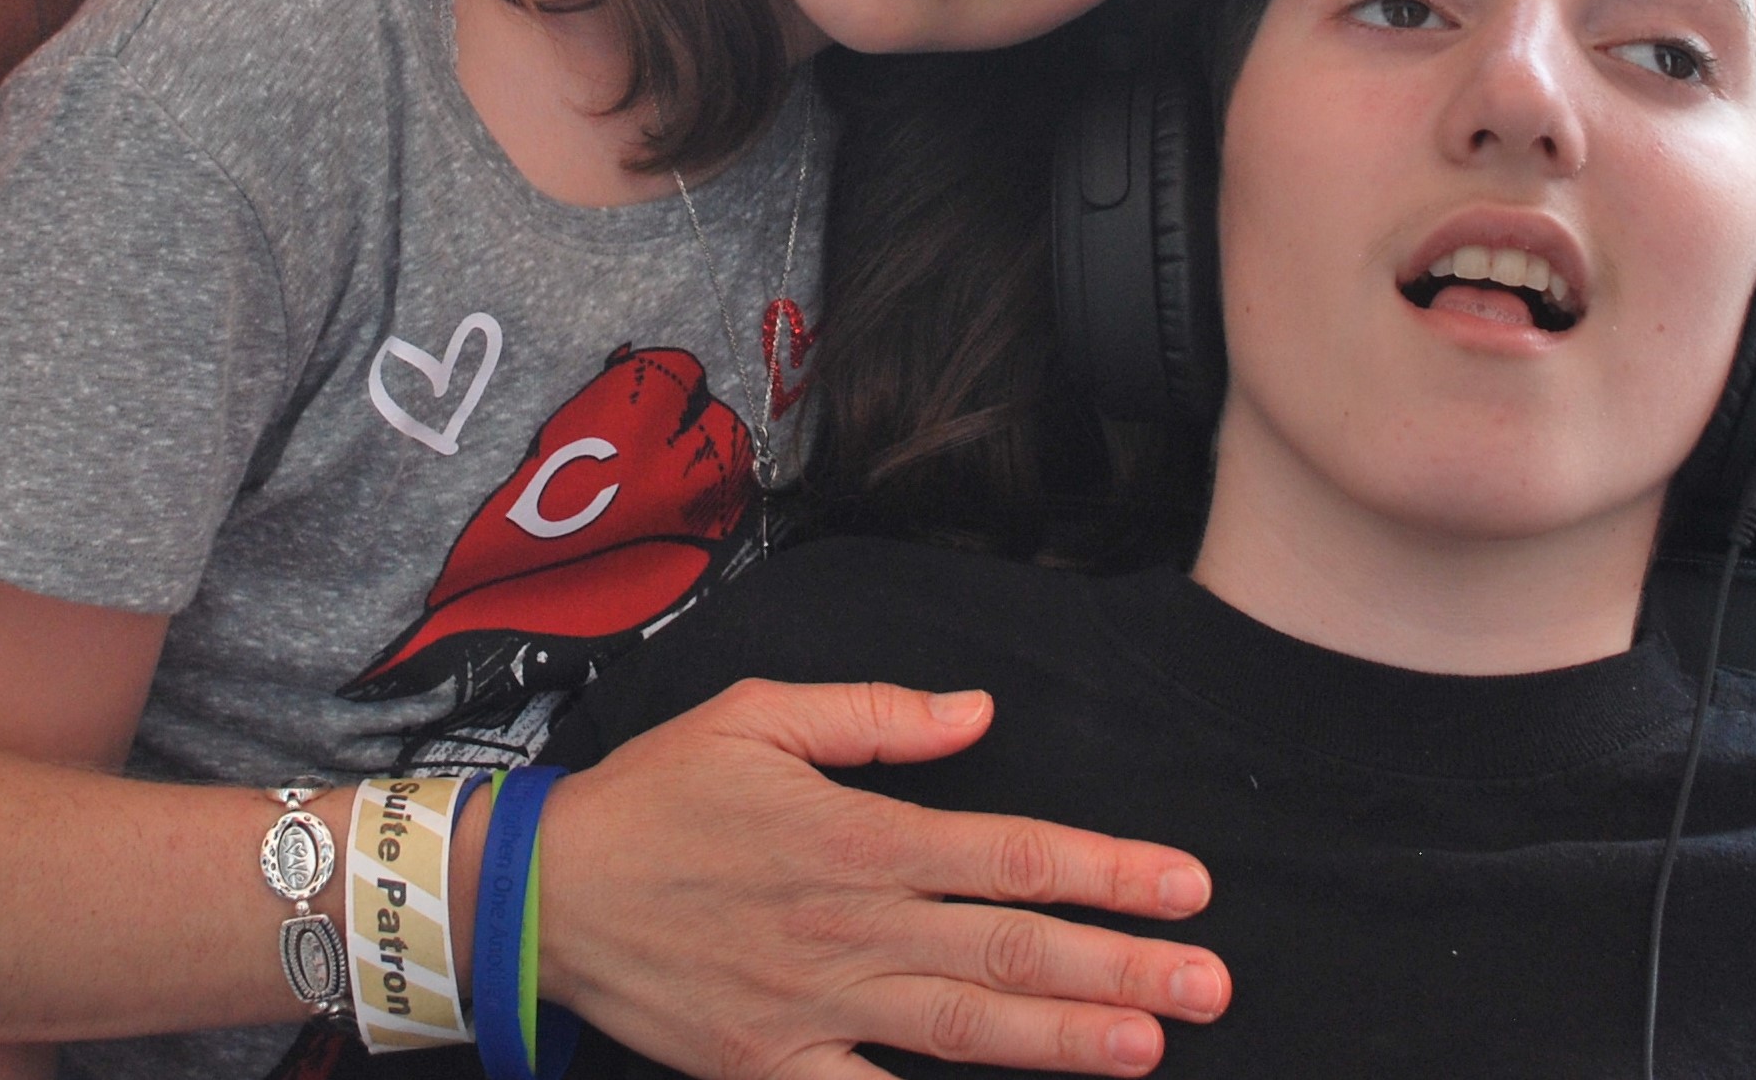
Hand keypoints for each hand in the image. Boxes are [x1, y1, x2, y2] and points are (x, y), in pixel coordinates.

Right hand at [533, 679, 1226, 1079]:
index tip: (1187, 886)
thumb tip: (978, 712)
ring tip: (1148, 1047)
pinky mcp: (771, 1069)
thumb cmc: (656, 795)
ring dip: (1063, 1039)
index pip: (1011, 854)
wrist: (543, 893)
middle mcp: (851, 925)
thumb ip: (876, 715)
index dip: (1107, 871)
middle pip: (1009, 948)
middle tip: (1212, 983)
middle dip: (1121, 967)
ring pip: (964, 1029)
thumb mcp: (756, 715)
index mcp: (857, 835)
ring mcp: (815, 1008)